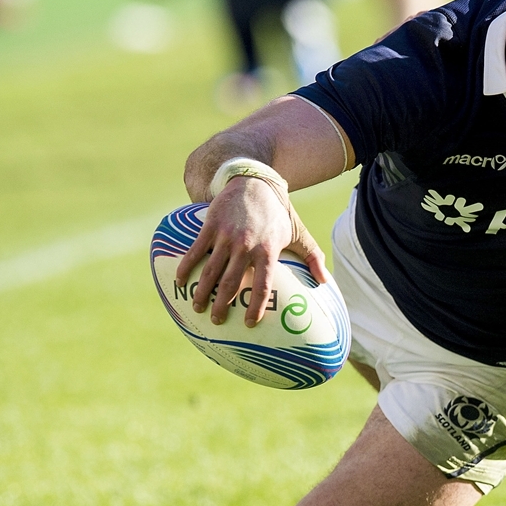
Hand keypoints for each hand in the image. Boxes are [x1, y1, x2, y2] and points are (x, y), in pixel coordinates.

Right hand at [174, 176, 327, 327]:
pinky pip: (195, 252)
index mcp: (268, 250)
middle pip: (231, 284)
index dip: (255, 307)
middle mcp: (246, 246)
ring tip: (197, 306)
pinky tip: (180, 282)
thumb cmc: (278, 212)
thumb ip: (313, 257)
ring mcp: (226, 237)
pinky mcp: (210, 226)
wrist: (254, 182)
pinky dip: (185, 268)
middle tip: (217, 320)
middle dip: (222, 306)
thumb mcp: (298, 232)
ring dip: (202, 292)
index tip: (249, 324)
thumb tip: (325, 281)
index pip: (262, 285)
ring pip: (210, 271)